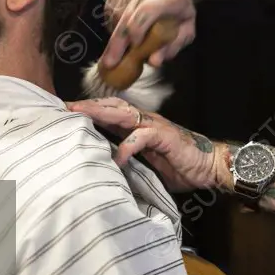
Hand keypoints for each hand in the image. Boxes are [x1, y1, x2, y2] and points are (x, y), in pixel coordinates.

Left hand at [69, 97, 232, 193]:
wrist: (209, 166)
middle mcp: (145, 121)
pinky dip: (127, 146)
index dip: (89, 110)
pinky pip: (142, 137)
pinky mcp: (165, 136)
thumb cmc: (180, 166)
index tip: (67, 112)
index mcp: (139, 126)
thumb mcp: (147, 164)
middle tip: (65, 107)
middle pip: (112, 106)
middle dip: (88, 106)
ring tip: (79, 115)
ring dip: (100, 113)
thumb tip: (104, 168)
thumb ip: (128, 161)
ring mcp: (155, 126)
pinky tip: (116, 157)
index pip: (110, 112)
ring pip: (123, 114)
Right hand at [101, 0, 196, 68]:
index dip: (137, 31)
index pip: (146, 11)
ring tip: (125, 42)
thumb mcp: (186, 29)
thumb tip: (153, 62)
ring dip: (116, 33)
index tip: (134, 48)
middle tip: (110, 63)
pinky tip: (122, 27)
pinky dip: (113, 22)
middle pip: (126, 14)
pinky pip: (110, 7)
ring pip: (115, 12)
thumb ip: (172, 46)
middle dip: (117, 42)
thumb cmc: (180, 8)